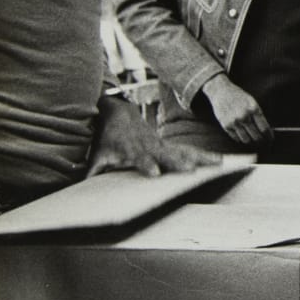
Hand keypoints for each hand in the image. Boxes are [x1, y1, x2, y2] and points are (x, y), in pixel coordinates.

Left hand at [88, 97, 220, 176]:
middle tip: (192, 171)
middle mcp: (152, 147)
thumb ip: (91, 171)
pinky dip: (206, 157)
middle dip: (180, 163)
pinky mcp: (171, 146)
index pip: (141, 159)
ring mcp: (164, 145)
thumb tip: (77, 186)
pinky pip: (190, 151)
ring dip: (203, 158)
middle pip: (168, 155)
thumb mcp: (97, 155)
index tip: (155, 173)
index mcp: (134, 150)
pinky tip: (222, 161)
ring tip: (220, 164)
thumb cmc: (108, 139)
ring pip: (185, 152)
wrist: (118, 113)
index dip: (147, 165)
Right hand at [202, 73, 271, 144]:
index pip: (264, 128)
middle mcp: (244, 116)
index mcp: (253, 109)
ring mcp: (234, 122)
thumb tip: (266, 130)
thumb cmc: (239, 96)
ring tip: (253, 140)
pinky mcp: (226, 125)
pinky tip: (244, 137)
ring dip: (251, 142)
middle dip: (261, 141)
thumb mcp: (252, 102)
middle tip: (263, 142)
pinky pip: (236, 138)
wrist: (221, 91)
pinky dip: (241, 139)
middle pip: (256, 136)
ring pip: (246, 140)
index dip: (269, 136)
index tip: (270, 139)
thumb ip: (258, 115)